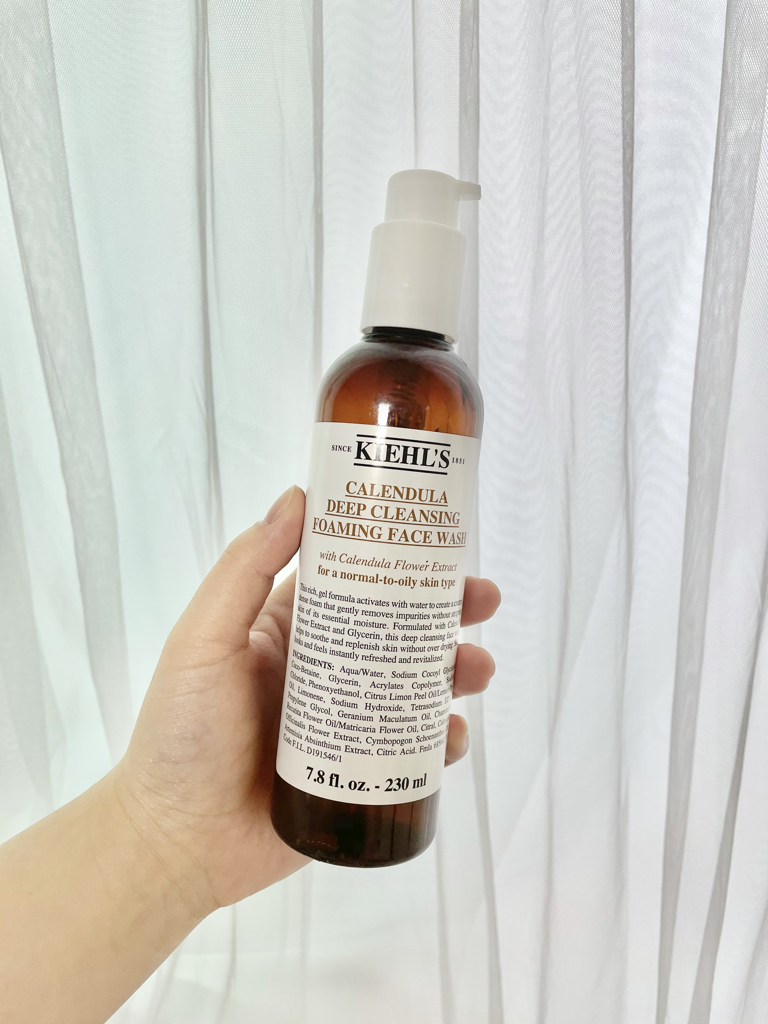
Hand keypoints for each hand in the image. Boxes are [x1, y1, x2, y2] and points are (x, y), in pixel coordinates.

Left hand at [115, 486, 500, 913]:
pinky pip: (414, 752)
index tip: (438, 536)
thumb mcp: (205, 641)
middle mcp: (324, 669)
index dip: (396, 556)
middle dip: (445, 610)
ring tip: (476, 669)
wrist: (177, 845)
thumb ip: (244, 570)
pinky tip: (452, 737)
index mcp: (289, 630)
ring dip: (454, 670)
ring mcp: (346, 723)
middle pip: (397, 628)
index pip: (352, 578)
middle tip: (482, 600)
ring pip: (415, 685)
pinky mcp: (362, 775)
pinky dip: (443, 741)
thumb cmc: (182, 735)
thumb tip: (297, 497)